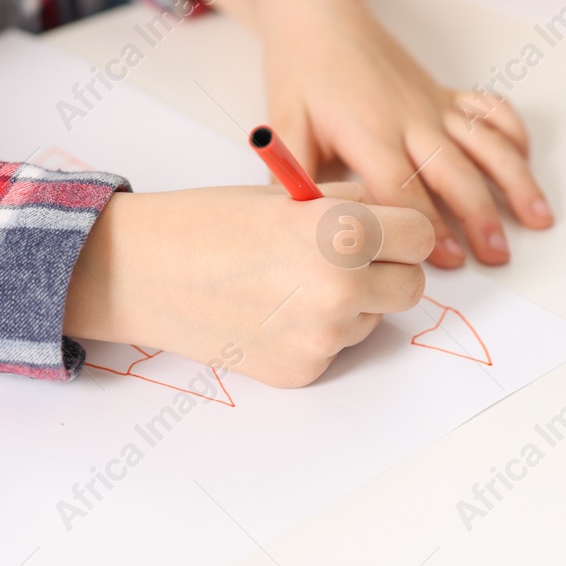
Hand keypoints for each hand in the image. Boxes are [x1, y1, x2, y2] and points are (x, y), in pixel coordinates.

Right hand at [65, 183, 432, 387]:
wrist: (144, 272)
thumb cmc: (213, 222)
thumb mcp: (292, 195)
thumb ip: (352, 207)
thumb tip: (393, 222)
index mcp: (345, 232)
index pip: (421, 236)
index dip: (402, 231)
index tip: (385, 231)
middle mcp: (344, 288)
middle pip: (412, 286)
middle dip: (390, 271)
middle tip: (353, 260)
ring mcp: (324, 336)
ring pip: (374, 319)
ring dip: (354, 304)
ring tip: (294, 282)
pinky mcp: (303, 370)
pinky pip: (336, 348)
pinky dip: (317, 333)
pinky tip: (272, 312)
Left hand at [205, 0, 553, 267]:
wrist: (320, 16)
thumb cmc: (301, 73)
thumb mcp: (284, 126)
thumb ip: (294, 178)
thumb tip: (299, 228)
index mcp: (369, 132)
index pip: (403, 188)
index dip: (427, 226)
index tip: (449, 260)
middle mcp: (410, 118)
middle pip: (454, 171)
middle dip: (481, 215)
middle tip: (499, 255)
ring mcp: (434, 104)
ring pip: (484, 143)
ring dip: (514, 180)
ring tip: (538, 217)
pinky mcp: (445, 92)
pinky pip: (490, 108)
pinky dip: (514, 131)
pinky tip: (527, 160)